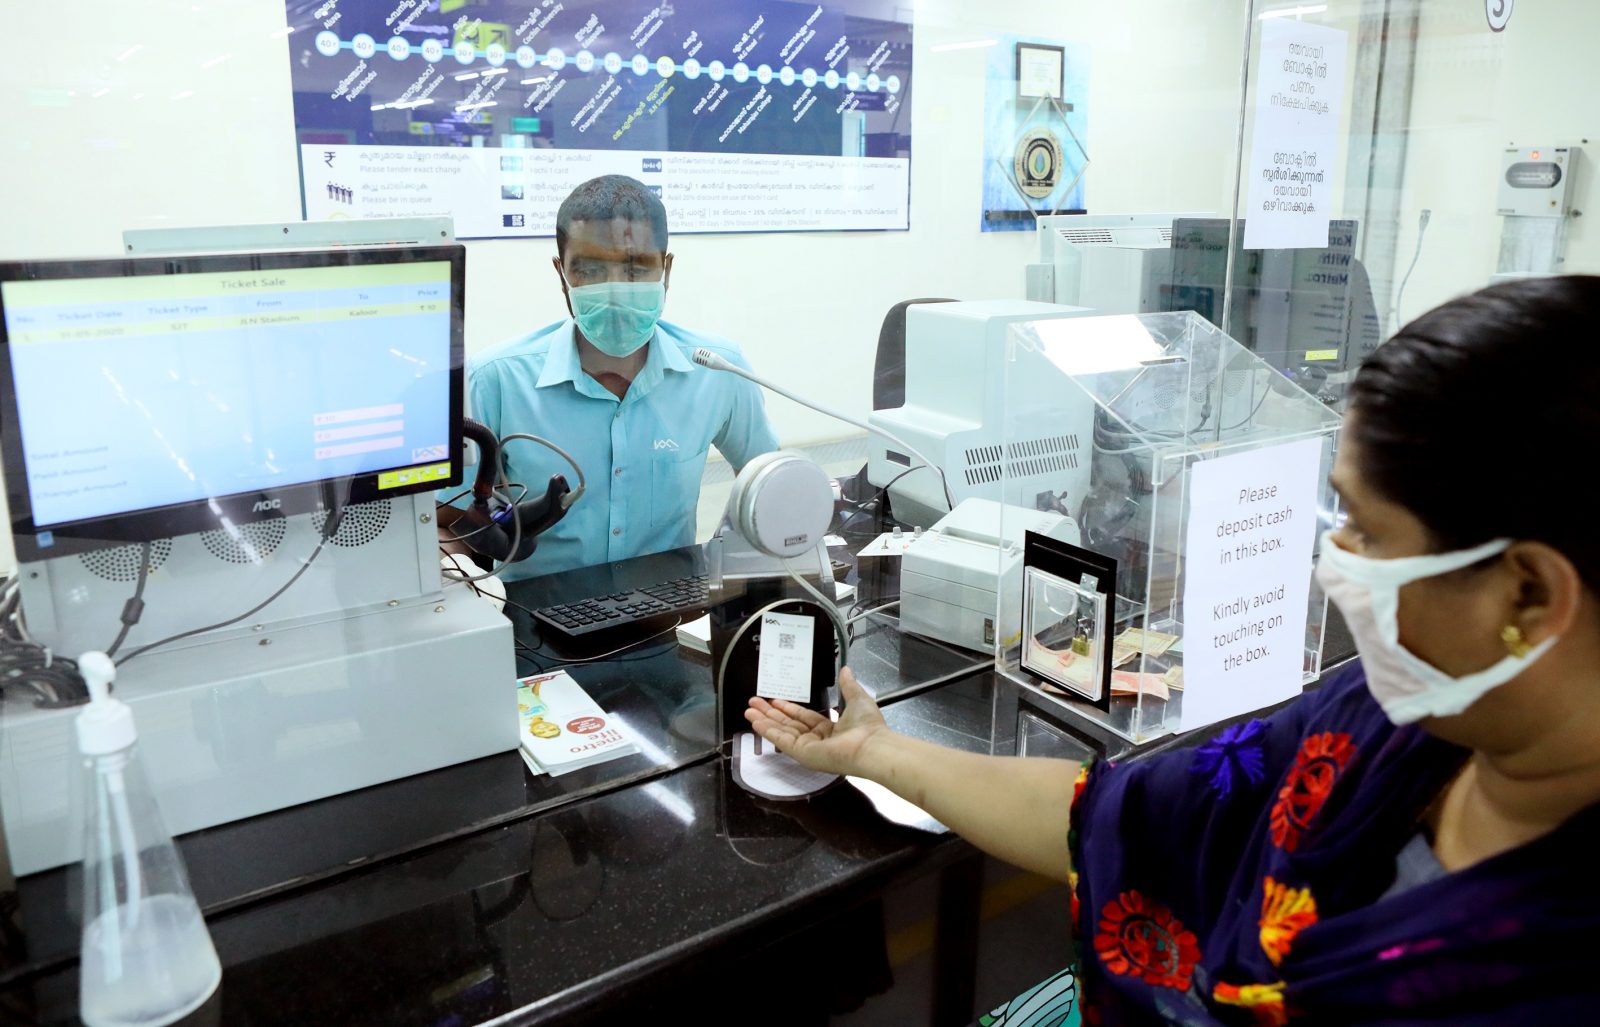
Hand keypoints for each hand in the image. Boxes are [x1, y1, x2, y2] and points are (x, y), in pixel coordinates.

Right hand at [744, 667, 887, 777]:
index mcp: (831, 730)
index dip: (788, 709)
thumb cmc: (868, 726)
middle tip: (754, 703)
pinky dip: (768, 731)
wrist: (871, 746)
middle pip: (788, 725)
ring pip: (782, 732)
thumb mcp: (857, 699)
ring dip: (764, 721)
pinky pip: (782, 741)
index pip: (804, 718)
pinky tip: (756, 722)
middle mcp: (818, 740)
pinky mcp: (802, 754)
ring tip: (749, 710)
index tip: (775, 700)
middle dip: (770, 713)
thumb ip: (848, 685)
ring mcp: (809, 748)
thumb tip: (846, 670)